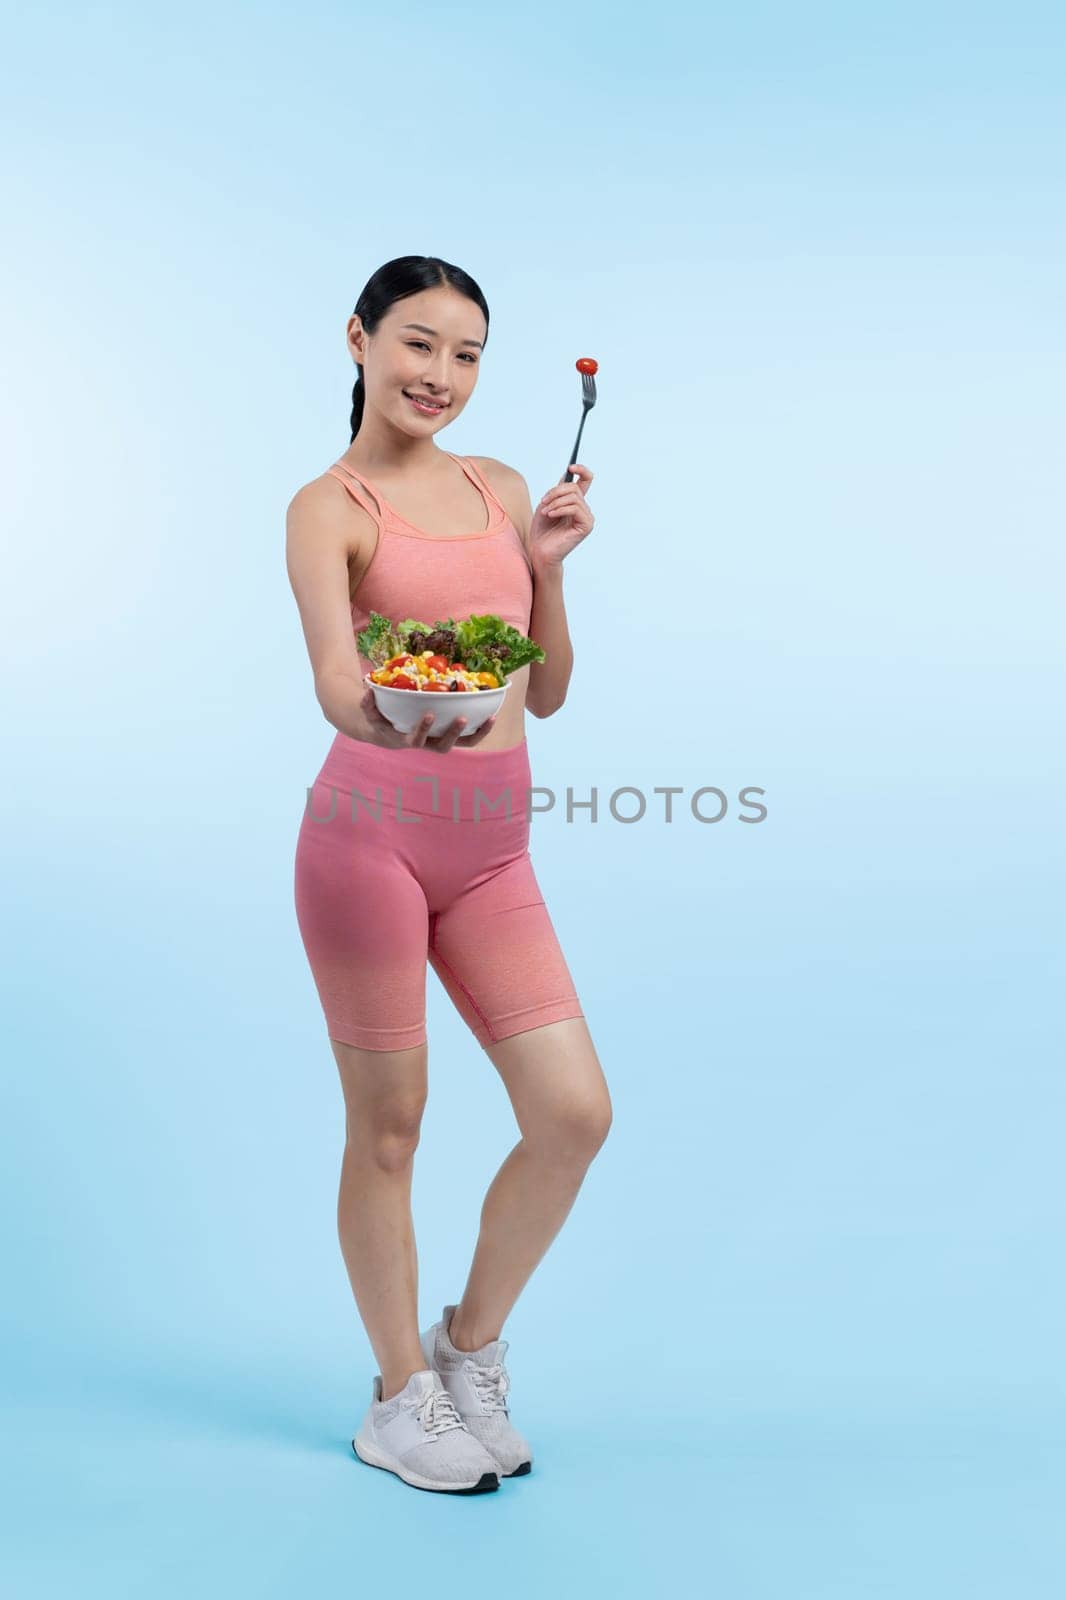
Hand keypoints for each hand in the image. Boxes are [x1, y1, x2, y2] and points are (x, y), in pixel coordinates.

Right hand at [359, 687, 498, 751]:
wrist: (388, 733)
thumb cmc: (380, 721)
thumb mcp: (371, 714)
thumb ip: (368, 705)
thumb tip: (366, 692)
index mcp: (408, 740)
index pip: (416, 740)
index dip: (423, 729)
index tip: (429, 714)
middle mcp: (427, 744)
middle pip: (443, 746)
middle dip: (453, 733)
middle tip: (462, 717)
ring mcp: (440, 741)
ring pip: (462, 745)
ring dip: (476, 734)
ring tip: (490, 719)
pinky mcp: (450, 736)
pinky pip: (469, 737)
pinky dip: (480, 729)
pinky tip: (491, 715)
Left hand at [527, 462, 594, 568]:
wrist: (539, 550)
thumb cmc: (542, 530)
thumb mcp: (547, 504)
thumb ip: (558, 491)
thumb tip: (567, 476)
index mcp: (575, 502)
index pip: (585, 480)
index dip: (582, 470)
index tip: (571, 466)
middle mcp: (583, 509)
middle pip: (575, 488)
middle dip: (556, 492)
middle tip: (544, 501)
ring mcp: (587, 518)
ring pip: (574, 498)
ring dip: (556, 503)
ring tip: (545, 512)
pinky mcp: (586, 526)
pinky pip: (575, 509)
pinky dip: (560, 510)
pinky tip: (551, 515)